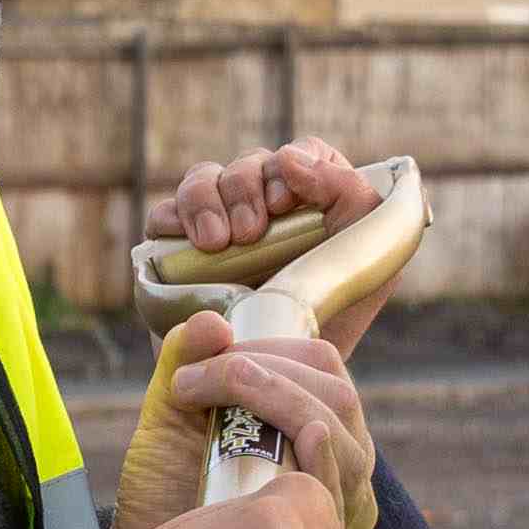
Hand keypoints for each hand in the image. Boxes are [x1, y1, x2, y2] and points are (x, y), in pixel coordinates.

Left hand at [109, 311, 382, 528]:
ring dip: (275, 393)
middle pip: (334, 390)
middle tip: (196, 377)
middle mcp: (343, 458)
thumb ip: (182, 365)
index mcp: (315, 423)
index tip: (214, 348)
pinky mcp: (333, 528)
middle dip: (266, 369)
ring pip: (337, 422)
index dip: (272, 346)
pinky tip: (293, 433)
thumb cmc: (168, 499)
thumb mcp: (169, 423)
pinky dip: (313, 445)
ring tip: (209, 391)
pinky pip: (336, 473)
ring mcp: (344, 494)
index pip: (320, 364)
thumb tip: (210, 320)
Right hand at [145, 141, 401, 352]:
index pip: (298, 154)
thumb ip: (348, 194)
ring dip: (204, 202)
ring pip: (201, 180)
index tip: (283, 203)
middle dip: (243, 191)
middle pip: (245, 164)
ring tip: (215, 244)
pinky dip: (169, 221)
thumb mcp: (365, 256)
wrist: (286, 374)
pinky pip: (163, 217)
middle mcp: (263, 203)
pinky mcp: (179, 252)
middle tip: (248, 234)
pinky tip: (187, 246)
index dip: (287, 168)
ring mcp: (218, 225)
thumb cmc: (333, 314)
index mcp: (313, 196)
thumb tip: (289, 159)